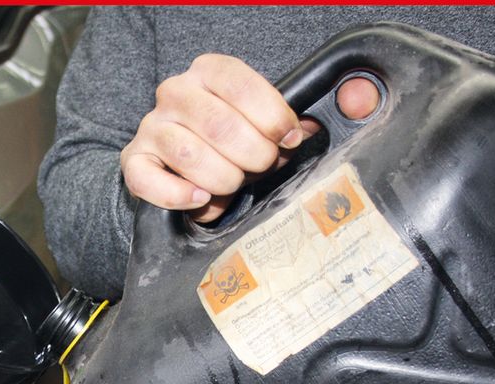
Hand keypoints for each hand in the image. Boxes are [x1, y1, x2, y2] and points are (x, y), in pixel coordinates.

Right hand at [120, 54, 379, 221]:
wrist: (173, 164)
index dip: (273, 119)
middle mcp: (175, 93)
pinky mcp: (134, 162)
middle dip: (252, 158)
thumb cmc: (228, 143)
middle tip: (260, 169)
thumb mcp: (263, 122)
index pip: (242, 85)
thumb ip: (303, 113)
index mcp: (208, 72)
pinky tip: (202, 200)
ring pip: (191, 156)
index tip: (288, 142)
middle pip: (220, 126)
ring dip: (223, 180)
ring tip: (232, 185)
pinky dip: (182, 196)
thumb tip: (359, 100)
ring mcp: (151, 127)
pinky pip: (153, 182)